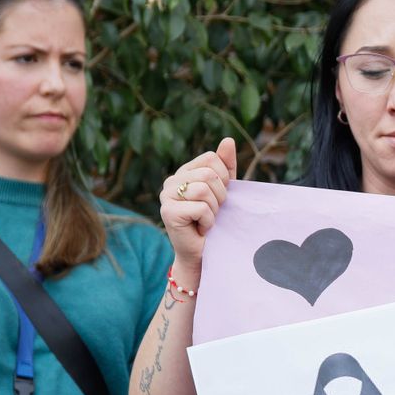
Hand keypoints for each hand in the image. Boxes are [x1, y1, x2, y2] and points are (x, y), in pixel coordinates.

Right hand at [160, 137, 236, 282]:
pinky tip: (200, 228)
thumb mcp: (224, 191)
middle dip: (220, 196)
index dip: (224, 178)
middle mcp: (171, 181)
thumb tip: (228, 140)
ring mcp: (166, 196)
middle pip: (209, 174)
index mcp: (184, 172)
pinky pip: (200, 207)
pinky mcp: (167, 212)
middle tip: (212, 212)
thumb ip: (226, 166)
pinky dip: (208, 221)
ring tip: (206, 220)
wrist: (203, 254)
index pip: (211, 158)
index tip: (219, 197)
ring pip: (204, 189)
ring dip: (214, 210)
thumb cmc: (215, 223)